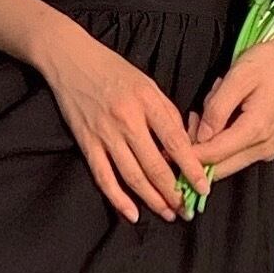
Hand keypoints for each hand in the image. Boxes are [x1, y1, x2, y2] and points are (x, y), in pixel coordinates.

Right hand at [38, 23, 212, 223]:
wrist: (70, 59)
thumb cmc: (113, 70)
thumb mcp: (147, 83)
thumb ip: (166, 113)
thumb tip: (182, 146)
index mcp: (147, 102)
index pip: (175, 142)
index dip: (191, 168)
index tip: (203, 186)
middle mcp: (127, 120)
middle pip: (155, 165)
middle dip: (173, 192)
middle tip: (187, 209)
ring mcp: (105, 134)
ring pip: (132, 176)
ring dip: (151, 199)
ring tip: (167, 213)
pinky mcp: (86, 143)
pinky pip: (103, 177)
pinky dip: (118, 198)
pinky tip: (132, 213)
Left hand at [188, 30, 273, 180]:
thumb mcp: (239, 77)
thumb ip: (217, 110)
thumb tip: (200, 136)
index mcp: (256, 130)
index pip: (212, 157)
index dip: (187, 155)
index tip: (169, 148)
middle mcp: (264, 146)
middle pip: (219, 167)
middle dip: (199, 147)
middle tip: (194, 118)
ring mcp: (268, 147)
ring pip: (227, 159)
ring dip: (212, 139)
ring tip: (214, 105)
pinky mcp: (269, 142)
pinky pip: (238, 149)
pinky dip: (224, 136)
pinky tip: (225, 111)